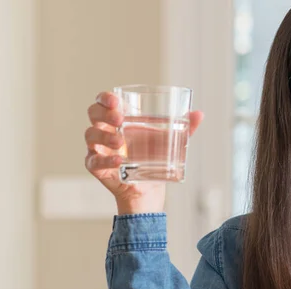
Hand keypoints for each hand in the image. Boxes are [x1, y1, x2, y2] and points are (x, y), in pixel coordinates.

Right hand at [84, 92, 203, 214]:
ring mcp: (99, 148)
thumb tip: (200, 114)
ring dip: (104, 135)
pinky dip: (105, 159)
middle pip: (93, 113)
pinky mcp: (97, 167)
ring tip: (120, 141)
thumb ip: (185, 128)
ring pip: (90, 135)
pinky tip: (119, 161)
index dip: (106, 97)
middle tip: (120, 118)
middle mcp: (106, 131)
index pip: (105, 101)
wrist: (151, 189)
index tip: (115, 100)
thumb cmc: (155, 159)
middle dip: (104, 113)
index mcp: (120, 119)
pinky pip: (94, 161)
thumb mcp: (171, 142)